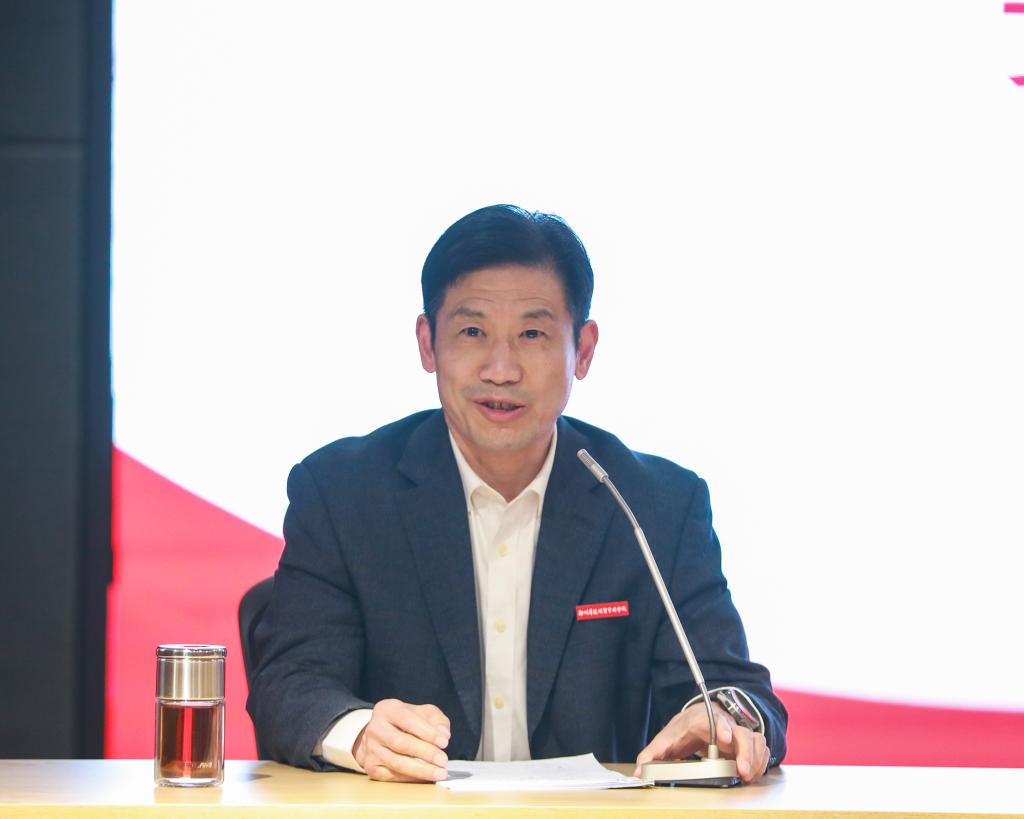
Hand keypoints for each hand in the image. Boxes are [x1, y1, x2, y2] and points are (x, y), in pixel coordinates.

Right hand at [352, 698, 450, 781]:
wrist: (382, 734)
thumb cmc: (407, 722)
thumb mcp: (423, 713)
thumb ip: (437, 721)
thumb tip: (444, 734)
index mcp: (387, 709)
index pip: (408, 720)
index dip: (427, 732)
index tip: (445, 742)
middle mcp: (375, 728)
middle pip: (401, 743)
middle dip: (425, 753)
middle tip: (443, 761)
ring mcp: (370, 748)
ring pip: (396, 762)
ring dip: (420, 770)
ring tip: (439, 773)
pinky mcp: (371, 766)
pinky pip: (392, 776)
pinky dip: (411, 778)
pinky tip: (425, 778)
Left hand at [633, 702, 770, 783]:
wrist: (696, 720)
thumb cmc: (681, 731)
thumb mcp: (665, 741)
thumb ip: (651, 755)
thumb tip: (640, 772)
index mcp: (701, 721)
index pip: (713, 720)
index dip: (722, 728)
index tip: (726, 740)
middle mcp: (723, 724)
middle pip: (739, 732)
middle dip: (744, 751)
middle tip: (742, 770)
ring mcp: (737, 732)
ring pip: (754, 739)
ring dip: (755, 758)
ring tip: (749, 776)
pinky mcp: (746, 742)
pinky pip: (761, 748)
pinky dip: (761, 761)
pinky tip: (754, 774)